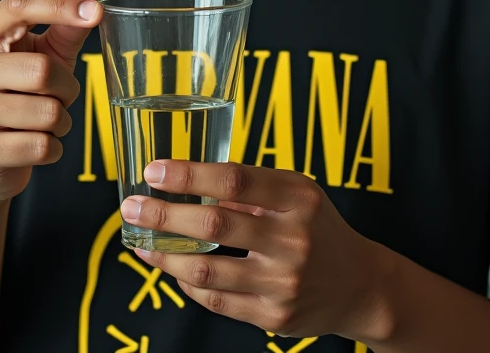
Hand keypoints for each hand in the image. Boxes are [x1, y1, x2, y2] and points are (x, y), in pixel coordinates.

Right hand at [0, 0, 102, 201]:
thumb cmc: (20, 92)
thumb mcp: (45, 53)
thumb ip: (67, 22)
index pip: (20, 4)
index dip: (60, 5)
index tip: (95, 12)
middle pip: (43, 69)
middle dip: (67, 88)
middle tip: (59, 96)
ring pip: (47, 112)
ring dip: (61, 120)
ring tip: (44, 121)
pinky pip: (41, 145)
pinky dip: (52, 147)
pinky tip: (35, 142)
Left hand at [121, 161, 386, 341]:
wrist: (359, 285)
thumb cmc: (316, 226)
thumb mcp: (296, 192)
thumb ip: (251, 187)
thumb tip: (188, 183)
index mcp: (297, 199)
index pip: (235, 181)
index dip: (189, 175)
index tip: (154, 171)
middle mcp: (292, 241)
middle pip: (214, 226)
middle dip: (163, 216)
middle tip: (130, 206)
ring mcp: (282, 283)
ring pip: (207, 271)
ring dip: (164, 256)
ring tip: (139, 241)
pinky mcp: (273, 317)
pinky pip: (216, 301)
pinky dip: (186, 283)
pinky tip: (170, 267)